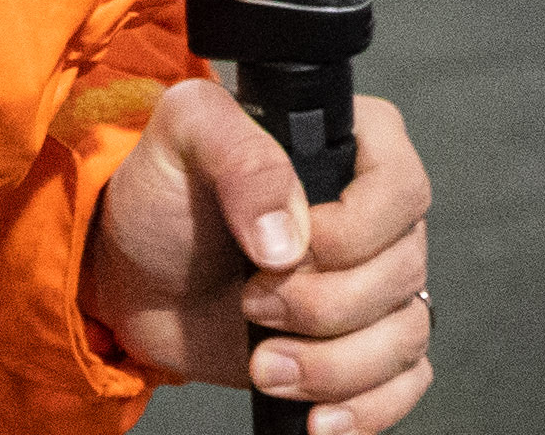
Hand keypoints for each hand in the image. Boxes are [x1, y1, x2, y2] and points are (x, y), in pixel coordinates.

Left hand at [90, 79, 429, 431]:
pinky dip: (365, 409)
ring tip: (266, 366)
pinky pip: (401, 384)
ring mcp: (373, 286)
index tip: (279, 252)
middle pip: (402, 273)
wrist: (138, 277)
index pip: (401, 190)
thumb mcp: (184, 137)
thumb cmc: (164, 196)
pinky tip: (317, 417)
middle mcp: (378, 218)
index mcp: (355, 147)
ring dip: (334, 367)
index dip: (350, 233)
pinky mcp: (359, 346)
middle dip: (321, 307)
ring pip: (406, 336)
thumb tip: (287, 237)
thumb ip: (241, 156)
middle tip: (251, 303)